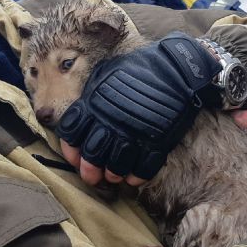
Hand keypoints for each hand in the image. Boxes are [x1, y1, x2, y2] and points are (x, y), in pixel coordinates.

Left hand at [56, 32, 221, 184]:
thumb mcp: (105, 74)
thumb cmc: (138, 68)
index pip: (72, 132)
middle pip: (93, 153)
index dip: (71, 149)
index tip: (75, 158)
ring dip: (113, 174)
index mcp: (95, 103)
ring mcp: (135, 133)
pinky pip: (145, 167)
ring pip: (116, 165)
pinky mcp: (158, 141)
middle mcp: (112, 121)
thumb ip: (91, 95)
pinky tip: (132, 178)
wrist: (176, 68)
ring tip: (113, 177)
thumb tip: (82, 113)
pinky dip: (137, 176)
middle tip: (93, 177)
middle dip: (90, 169)